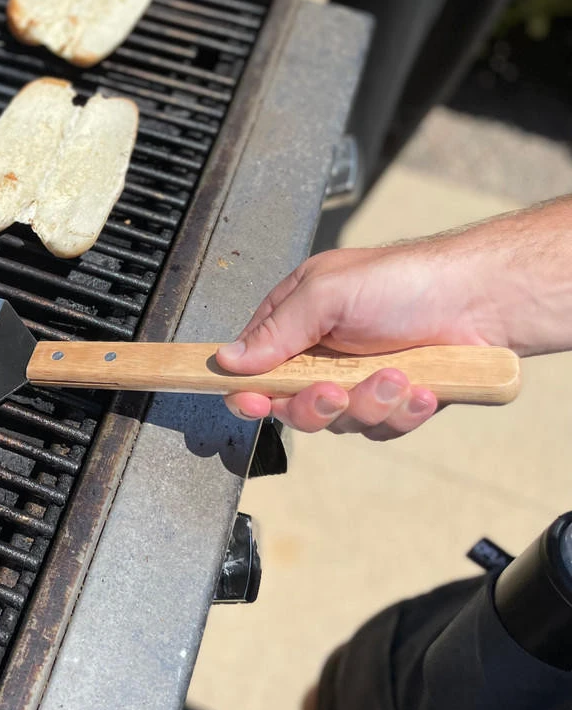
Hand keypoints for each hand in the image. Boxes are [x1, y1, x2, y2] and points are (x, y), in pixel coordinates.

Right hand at [218, 196, 571, 437]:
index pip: (252, 365)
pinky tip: (421, 388)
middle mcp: (322, 353)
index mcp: (296, 319)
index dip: (248, 390)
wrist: (482, 300)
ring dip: (369, 404)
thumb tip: (227, 359)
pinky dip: (401, 412)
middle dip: (315, 405)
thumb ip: (274, 331)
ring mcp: (357, 379)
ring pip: (339, 422)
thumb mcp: (326, 293)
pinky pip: (380, 428)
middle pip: (291, 405)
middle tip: (334, 391)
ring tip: (396, 376)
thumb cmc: (407, 281)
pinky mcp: (393, 401)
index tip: (254, 403)